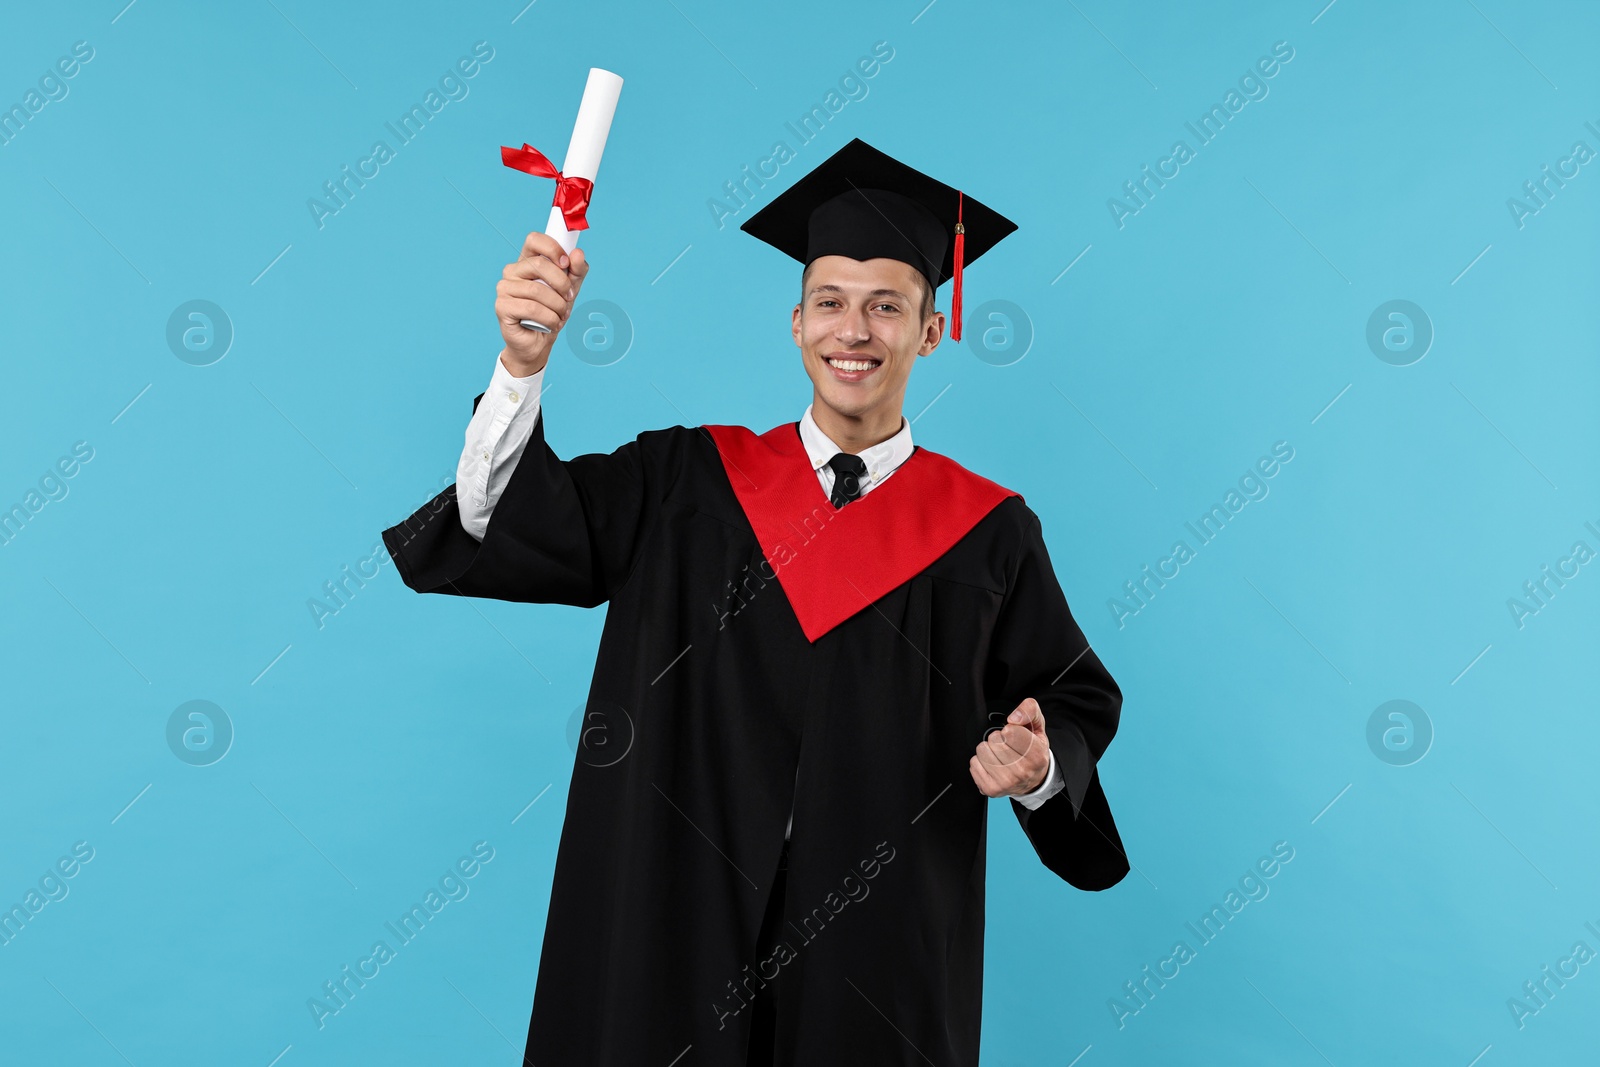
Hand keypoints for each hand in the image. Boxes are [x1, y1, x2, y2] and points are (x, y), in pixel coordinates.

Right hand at [495, 231, 589, 375]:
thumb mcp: (570, 290)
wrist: (539, 343)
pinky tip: (551, 324)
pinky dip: (548, 318)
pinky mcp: (502, 307)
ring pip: (537, 290)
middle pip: (539, 264)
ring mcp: (504, 288)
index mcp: (527, 261)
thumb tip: (578, 254)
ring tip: (561, 315)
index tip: (566, 263)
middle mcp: (512, 271)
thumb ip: (577, 271)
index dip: (552, 248)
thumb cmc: (552, 313)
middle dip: (562, 284)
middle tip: (569, 299)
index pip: (534, 239)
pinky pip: (531, 308)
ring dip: (557, 305)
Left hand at [969, 697, 1050, 797]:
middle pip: (994, 740)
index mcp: (1037, 755)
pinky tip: (993, 765)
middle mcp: (1022, 772)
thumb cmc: (1033, 751)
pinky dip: (981, 761)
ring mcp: (1006, 783)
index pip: (1009, 732)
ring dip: (989, 749)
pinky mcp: (991, 789)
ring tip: (1000, 755)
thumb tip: (1013, 718)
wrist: (1033, 780)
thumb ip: (1029, 710)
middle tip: (1008, 746)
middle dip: (998, 738)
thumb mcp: (1037, 726)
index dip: (1010, 729)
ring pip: (982, 751)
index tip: (1014, 735)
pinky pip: (973, 763)